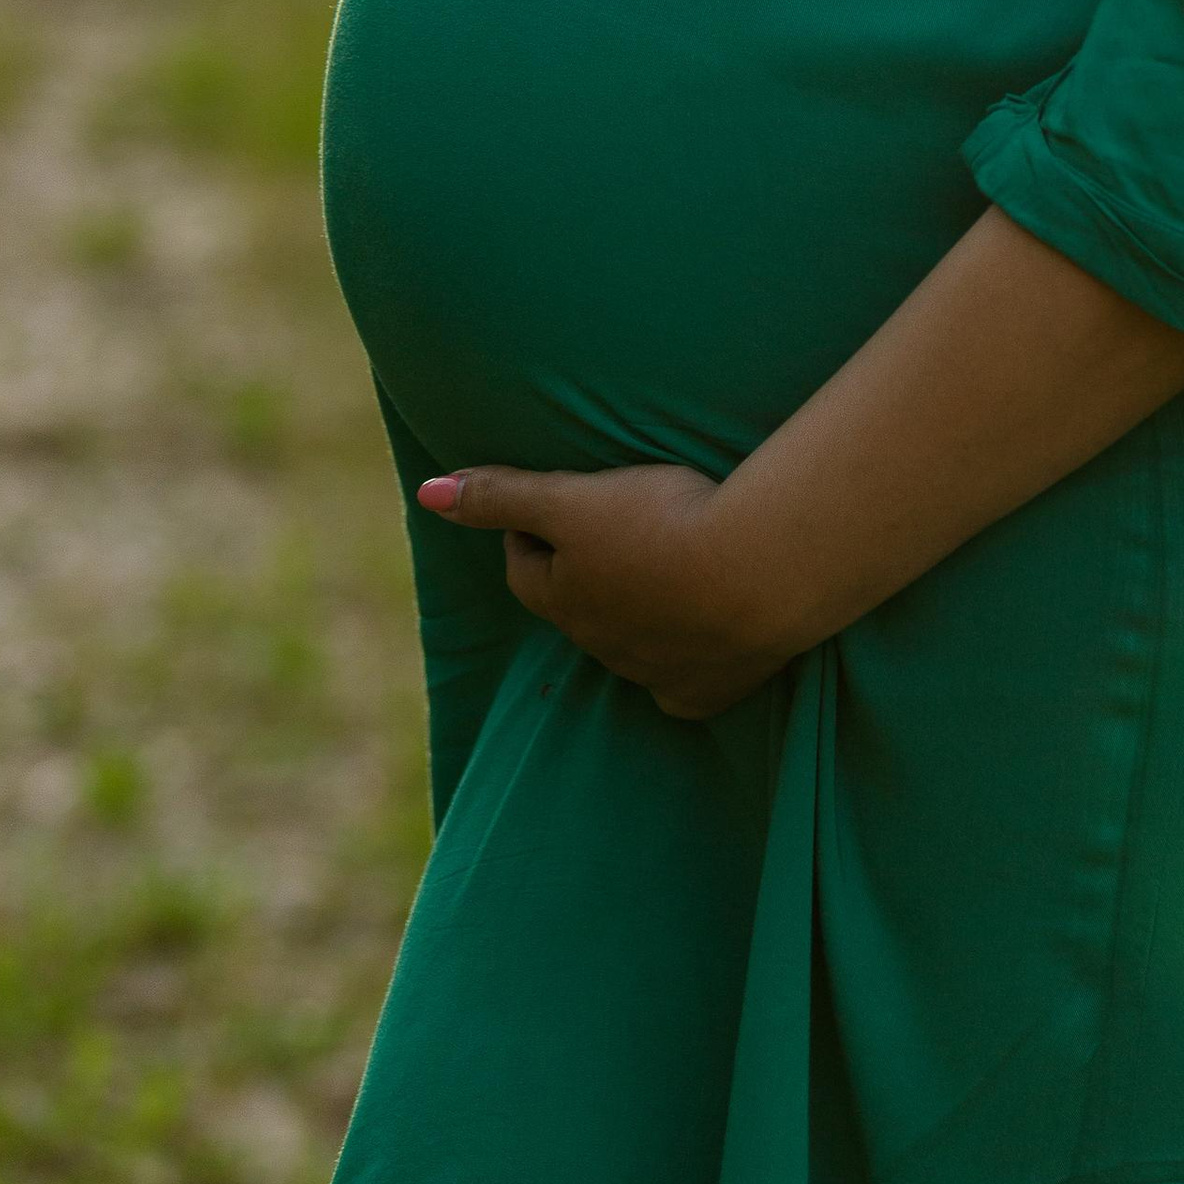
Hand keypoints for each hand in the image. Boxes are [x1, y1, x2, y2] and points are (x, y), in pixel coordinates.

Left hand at [418, 459, 797, 718]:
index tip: (550, 503)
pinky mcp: (704, 692)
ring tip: (666, 565)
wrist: (756, 575)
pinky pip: (681, 682)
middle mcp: (600, 645)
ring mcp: (652, 674)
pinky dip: (682, 658)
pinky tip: (700, 634)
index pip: (525, 567)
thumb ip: (502, 495)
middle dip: (581, 573)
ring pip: (627, 643)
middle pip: (575, 607)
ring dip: (634, 609)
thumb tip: (427, 491)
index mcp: (564, 598)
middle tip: (611, 528)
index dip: (531, 531)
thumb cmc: (661, 523)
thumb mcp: (573, 499)